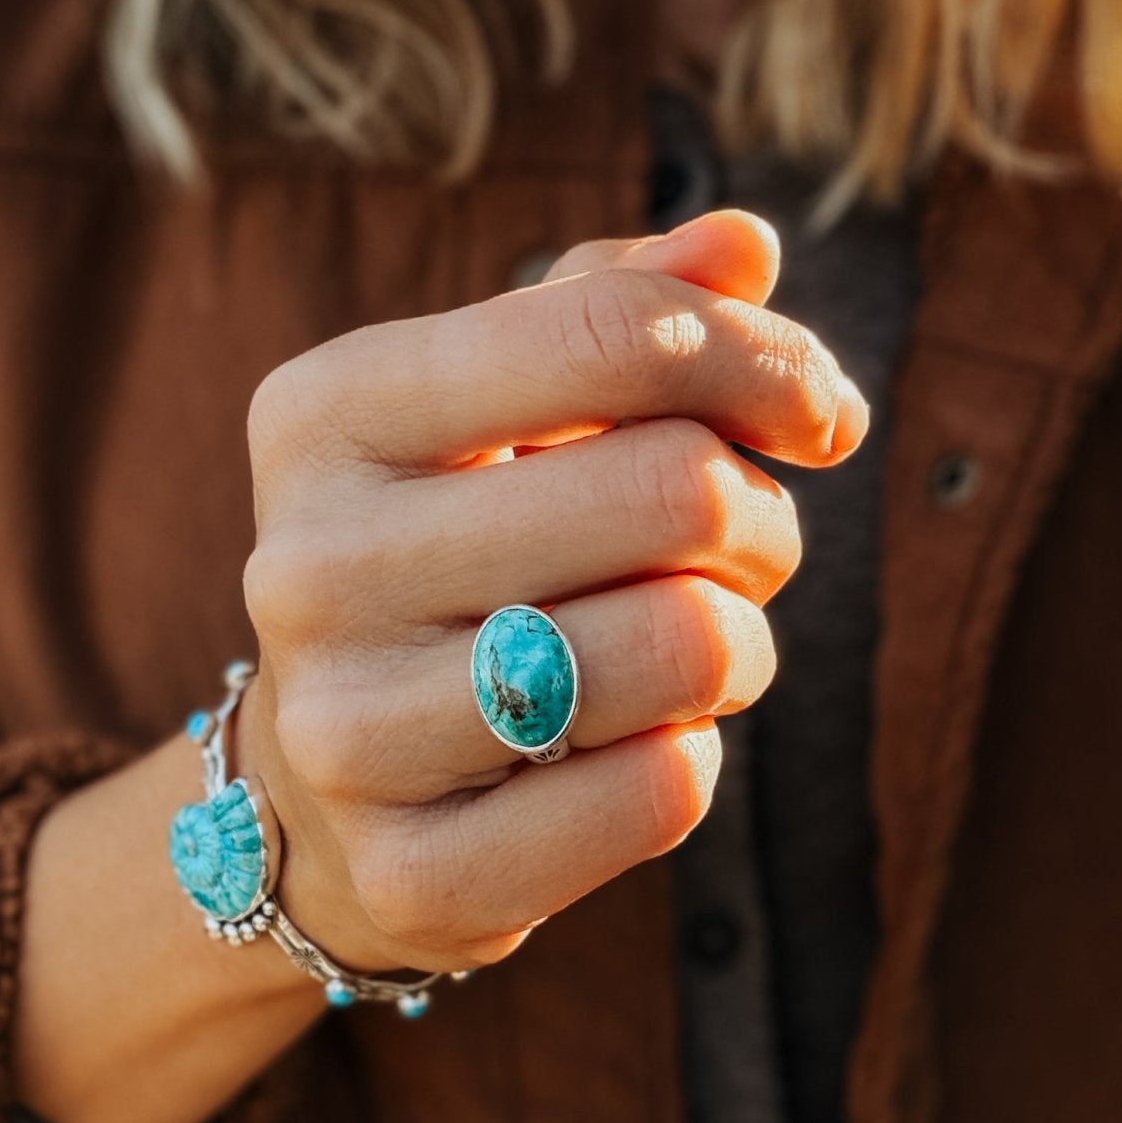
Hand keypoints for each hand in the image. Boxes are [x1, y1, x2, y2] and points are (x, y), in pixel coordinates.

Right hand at [240, 209, 867, 974]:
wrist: (326, 787)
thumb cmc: (450, 568)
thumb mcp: (499, 416)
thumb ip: (613, 310)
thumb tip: (746, 247)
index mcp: (323, 418)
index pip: (612, 331)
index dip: (765, 360)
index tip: (815, 413)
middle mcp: (306, 571)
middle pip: (675, 491)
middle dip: (758, 517)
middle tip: (739, 548)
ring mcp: (348, 736)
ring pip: (686, 647)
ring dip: (738, 644)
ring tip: (690, 651)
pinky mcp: (411, 875)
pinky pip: (663, 791)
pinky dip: (691, 757)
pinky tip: (631, 750)